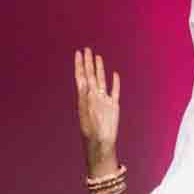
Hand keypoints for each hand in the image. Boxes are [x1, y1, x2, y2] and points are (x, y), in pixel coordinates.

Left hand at [75, 47, 120, 163]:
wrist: (101, 143)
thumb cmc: (92, 131)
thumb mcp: (86, 112)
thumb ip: (86, 97)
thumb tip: (85, 82)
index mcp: (84, 98)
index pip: (81, 77)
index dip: (79, 65)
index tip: (78, 53)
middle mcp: (93, 96)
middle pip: (90, 75)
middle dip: (88, 63)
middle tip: (86, 49)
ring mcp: (103, 100)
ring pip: (101, 80)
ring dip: (99, 69)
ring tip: (98, 57)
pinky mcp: (114, 106)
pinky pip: (115, 91)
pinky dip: (115, 83)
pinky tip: (115, 74)